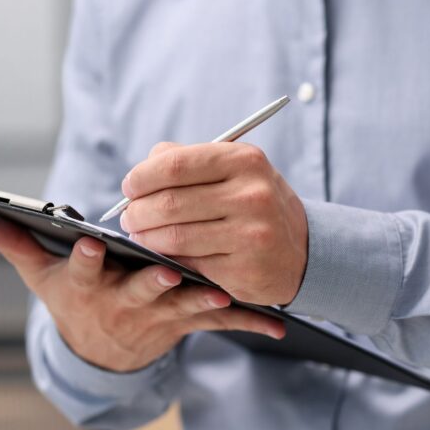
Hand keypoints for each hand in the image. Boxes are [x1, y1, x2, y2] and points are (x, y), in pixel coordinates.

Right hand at [0, 219, 284, 371]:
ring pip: (181, 307)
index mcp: (86, 285)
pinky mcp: (185, 323)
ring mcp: (157, 316)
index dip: (82, 257)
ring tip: (224, 293)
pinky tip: (278, 326)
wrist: (104, 353)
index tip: (86, 240)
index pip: (79, 268)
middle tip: (166, 271)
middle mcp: (122, 303)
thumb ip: (13, 243)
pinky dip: (248, 322)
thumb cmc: (73, 301)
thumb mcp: (40, 276)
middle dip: (151, 282)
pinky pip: (218, 323)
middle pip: (137, 291)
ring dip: (202, 300)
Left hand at [120, 142, 308, 305]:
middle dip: (137, 212)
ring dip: (146, 238)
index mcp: (244, 160)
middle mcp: (252, 195)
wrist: (301, 252)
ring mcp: (250, 234)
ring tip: (141, 235)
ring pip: (174, 237)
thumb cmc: (254, 204)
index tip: (130, 187)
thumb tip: (142, 171)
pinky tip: (166, 255)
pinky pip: (189, 263)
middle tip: (129, 217)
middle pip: (168, 203)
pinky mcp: (244, 269)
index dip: (141, 178)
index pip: (174, 166)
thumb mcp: (234, 171)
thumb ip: (187, 161)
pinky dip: (169, 260)